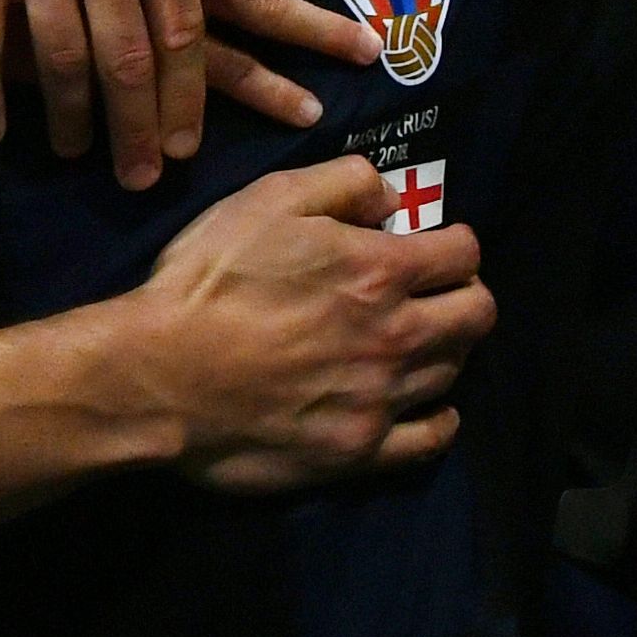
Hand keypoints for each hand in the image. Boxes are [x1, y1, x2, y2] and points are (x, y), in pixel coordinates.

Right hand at [120, 154, 494, 493]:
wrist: (159, 375)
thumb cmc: (209, 280)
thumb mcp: (268, 199)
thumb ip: (342, 184)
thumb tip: (391, 199)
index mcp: (380, 271)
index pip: (463, 253)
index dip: (453, 243)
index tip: (433, 246)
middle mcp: (396, 336)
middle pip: (477, 315)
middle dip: (465, 294)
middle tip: (434, 293)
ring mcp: (381, 400)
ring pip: (454, 371)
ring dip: (445, 349)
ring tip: (414, 341)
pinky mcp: (358, 451)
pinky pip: (430, 439)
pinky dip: (440, 418)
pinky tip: (428, 405)